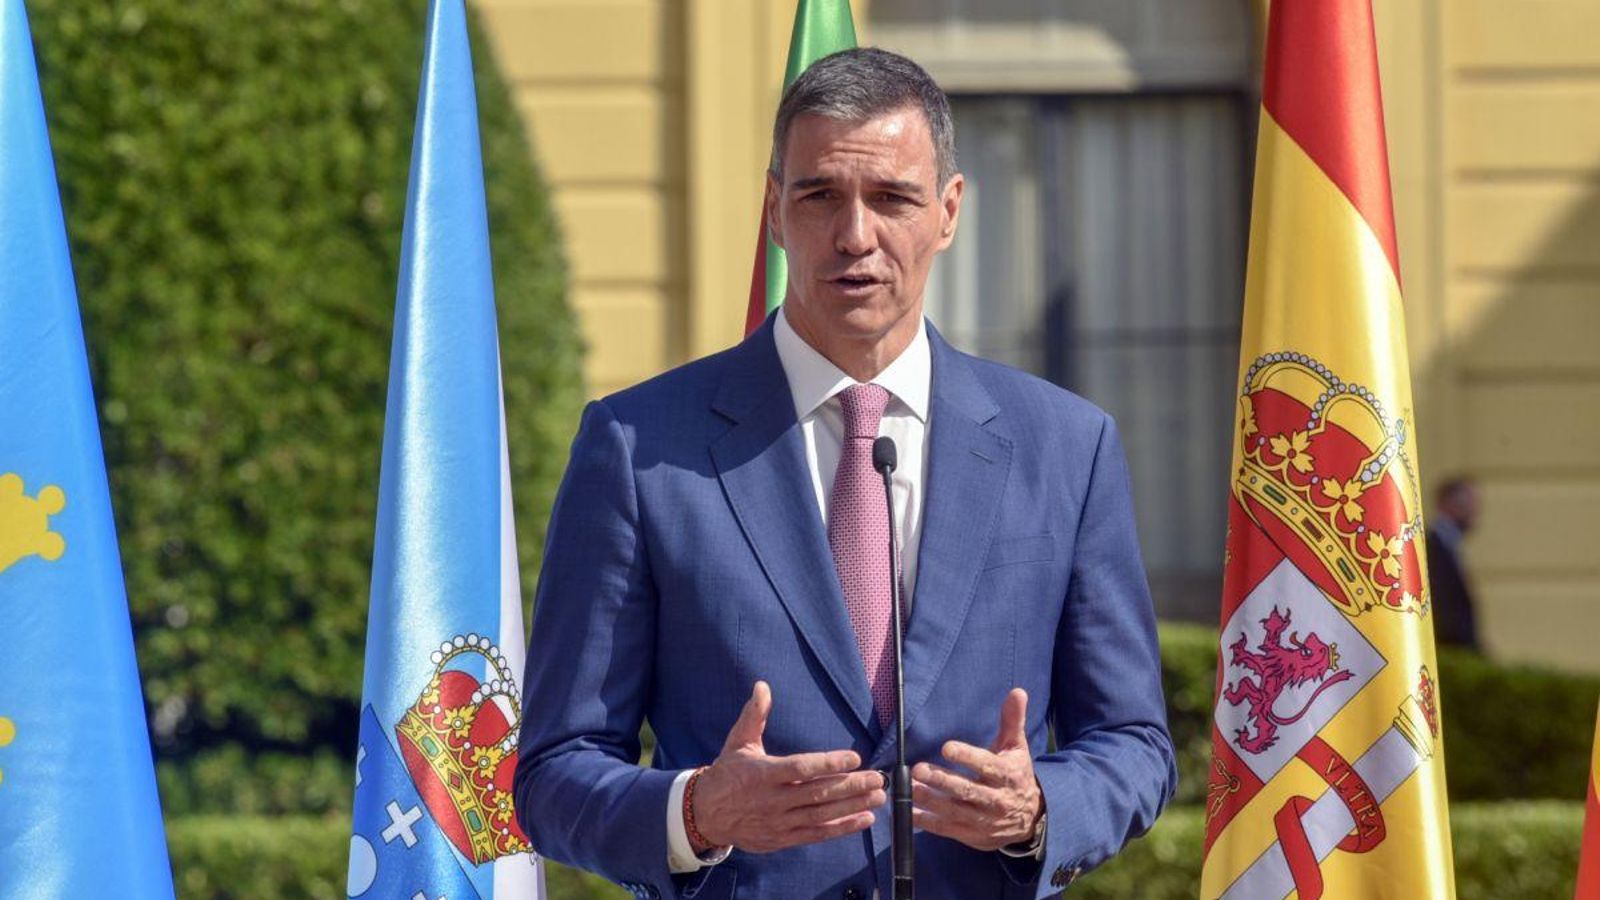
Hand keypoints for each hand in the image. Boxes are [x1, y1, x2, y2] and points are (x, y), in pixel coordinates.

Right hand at [690, 681, 885, 853]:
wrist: (706, 814)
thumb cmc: (727, 774)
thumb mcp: (738, 742)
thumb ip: (754, 715)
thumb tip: (762, 686)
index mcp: (763, 774)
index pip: (801, 768)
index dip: (828, 764)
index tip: (854, 758)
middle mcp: (773, 799)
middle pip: (818, 793)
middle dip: (851, 786)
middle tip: (877, 779)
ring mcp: (779, 822)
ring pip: (821, 815)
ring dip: (852, 807)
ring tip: (877, 797)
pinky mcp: (782, 839)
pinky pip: (816, 834)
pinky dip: (841, 828)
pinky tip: (863, 819)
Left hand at [911, 687, 1042, 851]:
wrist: (1030, 817)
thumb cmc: (1016, 774)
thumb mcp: (1016, 747)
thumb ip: (1012, 720)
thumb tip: (1017, 691)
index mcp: (1007, 775)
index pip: (986, 766)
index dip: (967, 757)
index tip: (946, 747)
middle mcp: (996, 799)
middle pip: (967, 791)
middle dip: (942, 780)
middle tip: (919, 768)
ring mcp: (983, 820)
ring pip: (955, 811)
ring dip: (931, 800)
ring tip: (910, 787)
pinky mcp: (972, 834)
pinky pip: (948, 829)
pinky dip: (928, 822)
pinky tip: (911, 812)